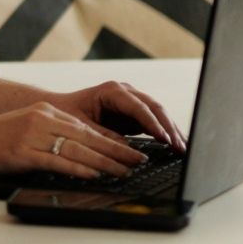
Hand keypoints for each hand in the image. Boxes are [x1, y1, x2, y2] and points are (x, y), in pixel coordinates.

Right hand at [0, 101, 149, 179]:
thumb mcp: (27, 129)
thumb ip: (52, 136)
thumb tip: (83, 153)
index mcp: (46, 112)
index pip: (87, 128)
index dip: (112, 140)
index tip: (132, 151)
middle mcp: (42, 119)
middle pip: (87, 138)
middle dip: (117, 151)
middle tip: (139, 161)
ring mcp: (33, 135)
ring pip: (78, 150)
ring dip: (105, 162)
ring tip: (125, 172)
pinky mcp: (24, 152)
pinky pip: (58, 161)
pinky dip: (79, 169)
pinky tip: (95, 174)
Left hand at [50, 78, 187, 152]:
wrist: (58, 109)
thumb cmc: (66, 115)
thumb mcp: (82, 127)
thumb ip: (105, 137)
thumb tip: (128, 152)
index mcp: (112, 91)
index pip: (139, 107)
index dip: (153, 123)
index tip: (165, 139)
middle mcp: (125, 93)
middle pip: (154, 108)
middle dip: (169, 127)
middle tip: (180, 148)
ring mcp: (132, 102)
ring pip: (158, 114)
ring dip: (172, 131)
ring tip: (184, 149)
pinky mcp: (135, 114)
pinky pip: (155, 122)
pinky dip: (166, 133)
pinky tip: (176, 145)